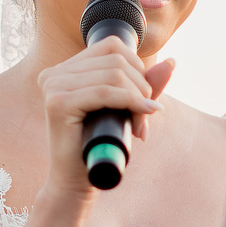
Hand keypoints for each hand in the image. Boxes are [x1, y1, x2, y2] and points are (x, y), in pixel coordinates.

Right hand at [37, 36, 174, 197]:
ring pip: (114, 75)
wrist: (76, 181)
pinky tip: (144, 114)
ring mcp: (53, 86)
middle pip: (116, 61)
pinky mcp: (58, 103)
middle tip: (146, 116)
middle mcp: (55, 73)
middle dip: (140, 87)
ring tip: (141, 123)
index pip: (112, 45)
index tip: (143, 97)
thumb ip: (146, 83)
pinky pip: (105, 93)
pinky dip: (130, 102)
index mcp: (65, 69)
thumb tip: (172, 61)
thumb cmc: (100, 143)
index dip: (137, 67)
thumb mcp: (127, 107)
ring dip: (138, 98)